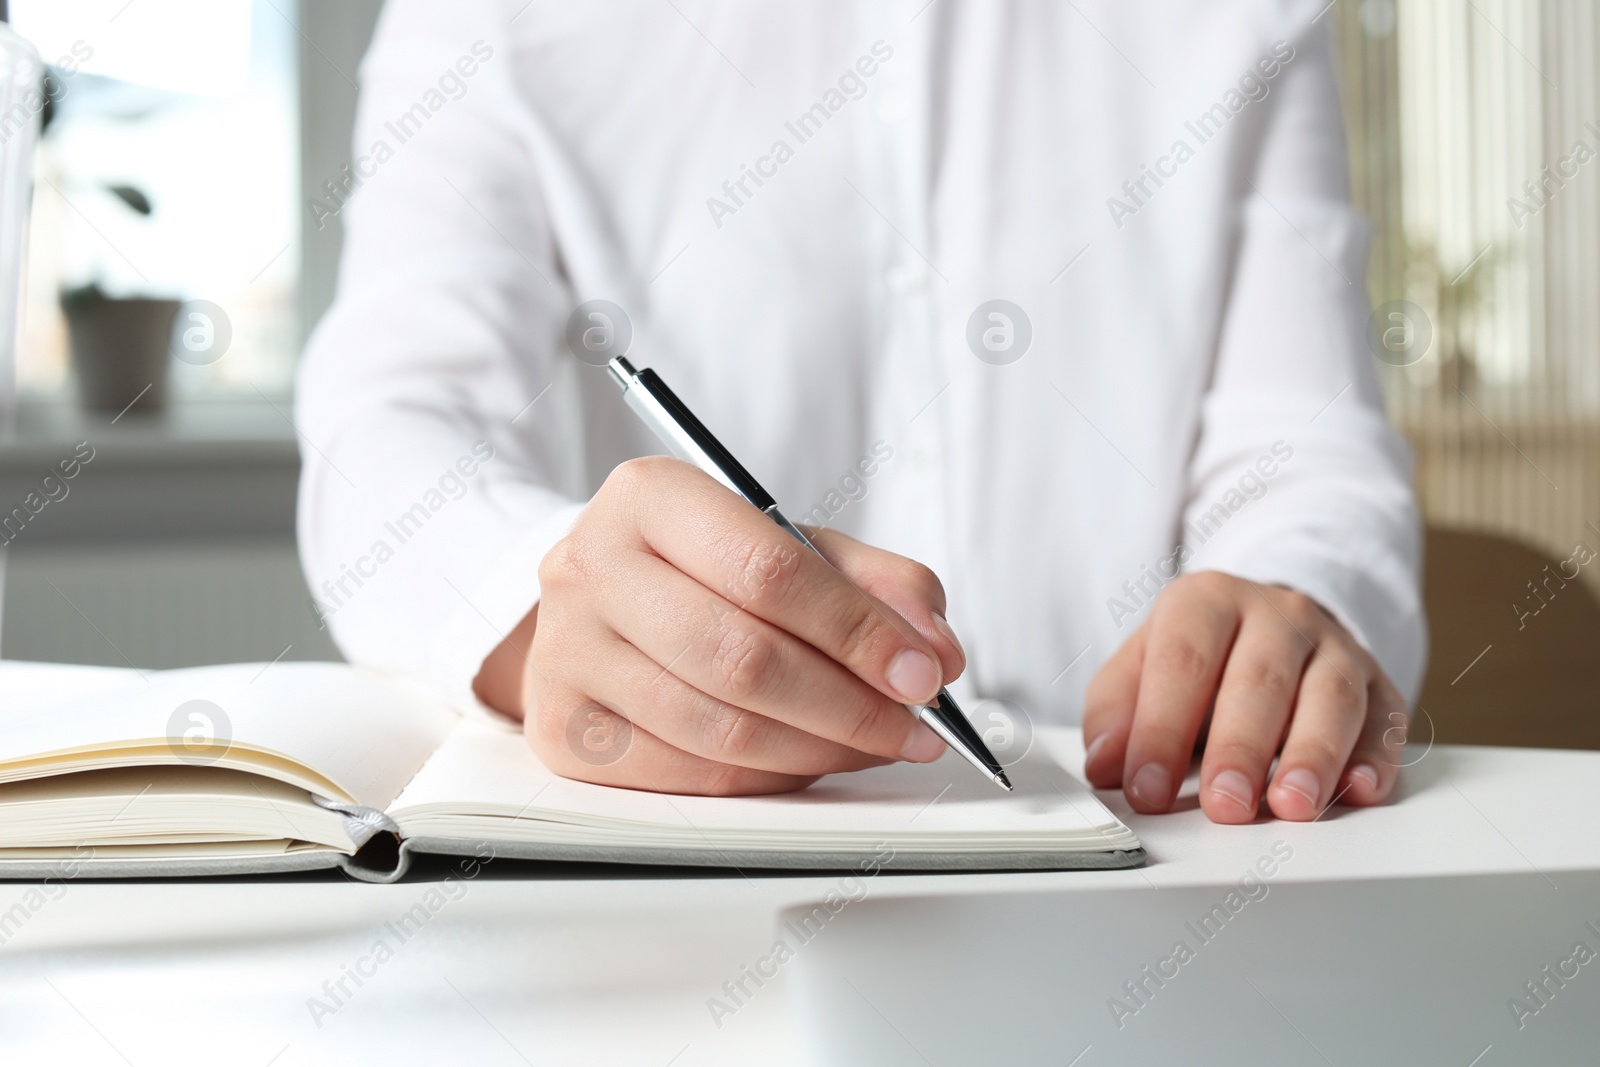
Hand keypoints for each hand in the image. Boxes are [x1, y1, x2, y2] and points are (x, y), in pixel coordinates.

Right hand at [476, 456, 964, 794]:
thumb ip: (876, 583)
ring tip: (874, 743)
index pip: (766, 571)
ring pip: (719, 729)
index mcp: (650, 497)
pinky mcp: (563, 730)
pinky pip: (688, 778)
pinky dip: (768, 779)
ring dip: (819, 750)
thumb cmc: (703, 568)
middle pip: (741, 659)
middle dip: (849, 704)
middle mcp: (591, 568)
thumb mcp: (791, 542)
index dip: (857, 631)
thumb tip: (934, 649)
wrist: (601, 596)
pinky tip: (809, 760)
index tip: (923, 672)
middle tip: (914, 725)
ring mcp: (567, 654)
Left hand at [1082, 571, 1405, 822]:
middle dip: (1240, 749)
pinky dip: (1375, 757)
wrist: (1269, 622)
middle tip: (1224, 806)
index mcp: (1206, 602)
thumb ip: (1115, 713)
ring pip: (1332, 697)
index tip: (1147, 788)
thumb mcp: (1140, 669)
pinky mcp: (1379, 681)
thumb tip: (1106, 764)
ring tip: (1291, 805)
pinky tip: (1360, 790)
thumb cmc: (1197, 657)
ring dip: (1313, 756)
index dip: (1162, 729)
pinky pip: (1385, 717)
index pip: (1183, 663)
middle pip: (1260, 680)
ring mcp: (1335, 645)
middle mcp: (1277, 614)